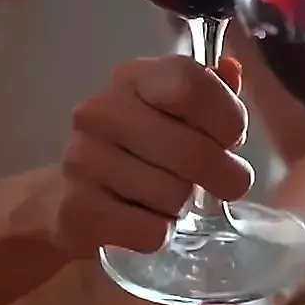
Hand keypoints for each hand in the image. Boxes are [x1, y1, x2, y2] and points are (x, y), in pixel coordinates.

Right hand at [28, 56, 252, 259]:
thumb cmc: (141, 151)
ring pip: (174, 196)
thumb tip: (231, 69)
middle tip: (226, 184)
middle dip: (224, 176)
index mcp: (133, 78)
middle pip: (192, 151)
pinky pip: (151, 232)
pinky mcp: (76, 210)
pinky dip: (160, 235)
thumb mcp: (175, 113)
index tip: (232, 140)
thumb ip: (209, 91)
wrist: (72, 198)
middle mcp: (101, 111)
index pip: (192, 84)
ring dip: (183, 207)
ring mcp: (82, 159)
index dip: (227, 118)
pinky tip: (143, 221)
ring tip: (165, 199)